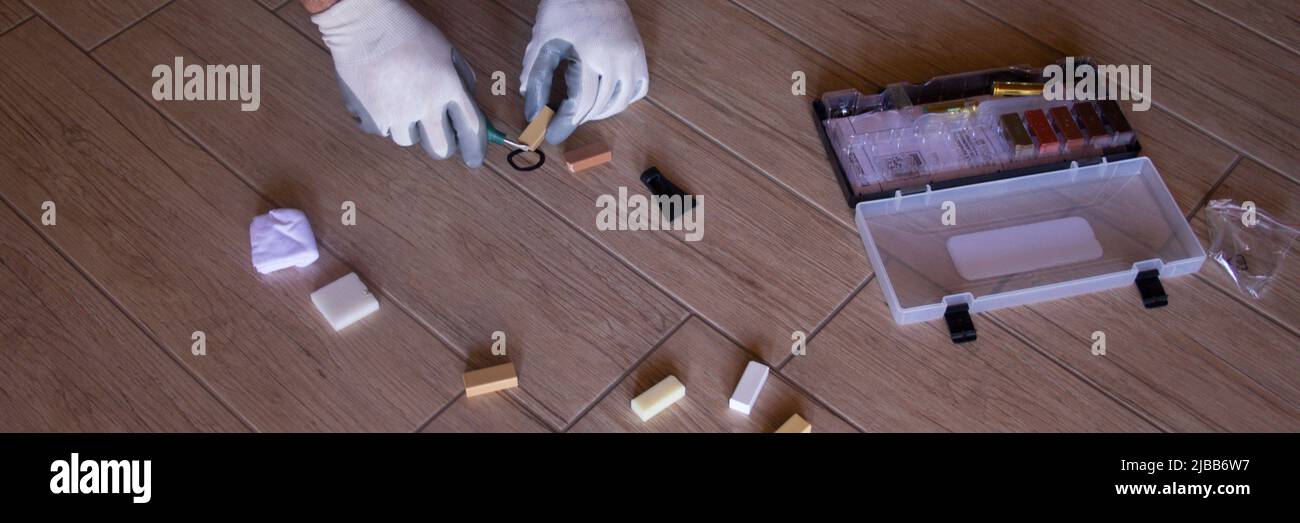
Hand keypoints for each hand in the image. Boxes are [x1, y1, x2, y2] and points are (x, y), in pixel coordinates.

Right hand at [312, 0, 485, 165]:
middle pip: (441, 148)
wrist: (363, 25)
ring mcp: (396, 115)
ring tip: (401, 101)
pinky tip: (382, 97)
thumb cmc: (407, 32)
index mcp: (448, 87)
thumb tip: (469, 106)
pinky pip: (382, 131)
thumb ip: (462, 80)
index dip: (475, 149)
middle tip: (438, 134)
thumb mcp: (447, 50)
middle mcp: (424, 106)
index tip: (474, 159)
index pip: (471, 130)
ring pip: (408, 140)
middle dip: (443, 144)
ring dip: (409, 127)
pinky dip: (383, 119)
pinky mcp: (371, 118)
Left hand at [520, 0, 648, 143]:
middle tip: (560, 122)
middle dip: (577, 120)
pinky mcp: (640, 55)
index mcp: (589, 54)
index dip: (564, 124)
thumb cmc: (565, 9)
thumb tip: (532, 110)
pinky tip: (606, 99)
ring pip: (621, 103)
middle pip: (599, 106)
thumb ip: (535, 74)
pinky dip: (623, 100)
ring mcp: (632, 58)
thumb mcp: (543, 39)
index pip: (580, 103)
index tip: (552, 136)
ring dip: (600, 114)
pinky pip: (638, 90)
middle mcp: (616, 59)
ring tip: (582, 112)